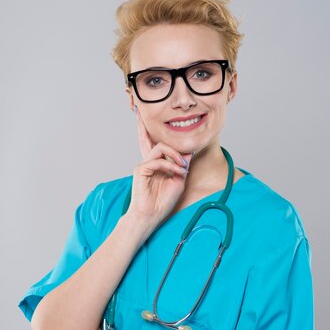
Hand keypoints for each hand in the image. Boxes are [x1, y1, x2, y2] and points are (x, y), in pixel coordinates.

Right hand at [129, 107, 193, 225]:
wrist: (151, 216)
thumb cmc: (163, 202)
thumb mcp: (178, 181)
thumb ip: (182, 166)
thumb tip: (189, 151)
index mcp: (156, 164)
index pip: (155, 145)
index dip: (155, 133)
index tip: (159, 124)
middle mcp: (149, 162)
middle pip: (148, 138)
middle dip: (145, 126)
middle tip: (143, 113)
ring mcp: (144, 165)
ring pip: (160, 147)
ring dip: (175, 155)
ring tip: (183, 167)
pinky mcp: (140, 170)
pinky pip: (158, 160)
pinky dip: (171, 165)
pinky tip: (178, 173)